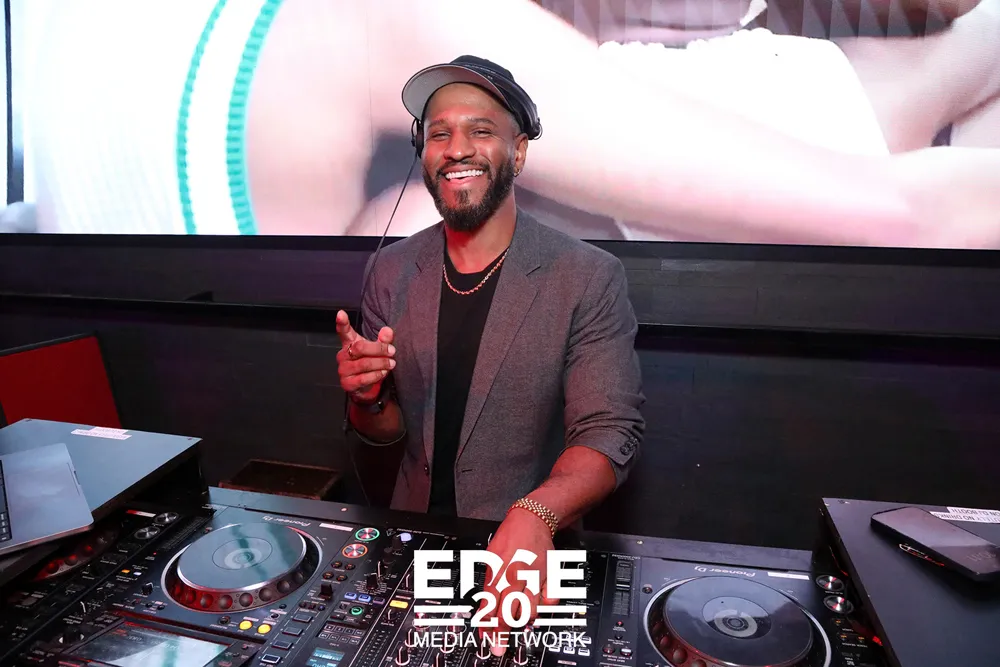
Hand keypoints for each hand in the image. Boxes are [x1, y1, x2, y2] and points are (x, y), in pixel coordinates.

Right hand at [335, 310, 394, 402]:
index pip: (344, 331)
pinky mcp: (347, 383)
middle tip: (392, 351)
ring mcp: (343, 370)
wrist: (365, 388)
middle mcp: (343, 355)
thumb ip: (383, 340)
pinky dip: (377, 375)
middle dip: (379, 349)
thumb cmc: (370, 363)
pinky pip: (364, 378)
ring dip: (381, 363)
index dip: (341, 323)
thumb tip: (388, 330)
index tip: (341, 313)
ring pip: (364, 364)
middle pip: (360, 347)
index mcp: (349, 343)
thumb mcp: (378, 351)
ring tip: (392, 363)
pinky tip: (384, 372)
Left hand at [478, 508, 556, 655]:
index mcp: (498, 572)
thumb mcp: (490, 559)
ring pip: (530, 611)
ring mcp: (535, 577)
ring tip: (519, 616)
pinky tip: (537, 604)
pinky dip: (544, 607)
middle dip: (502, 632)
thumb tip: (484, 611)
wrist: (532, 520)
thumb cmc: (509, 538)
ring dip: (523, 619)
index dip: (487, 626)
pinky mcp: (550, 576)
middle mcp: (516, 577)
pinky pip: (550, 601)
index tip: (486, 639)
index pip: (490, 606)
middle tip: (499, 645)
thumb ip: (488, 586)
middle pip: (508, 613)